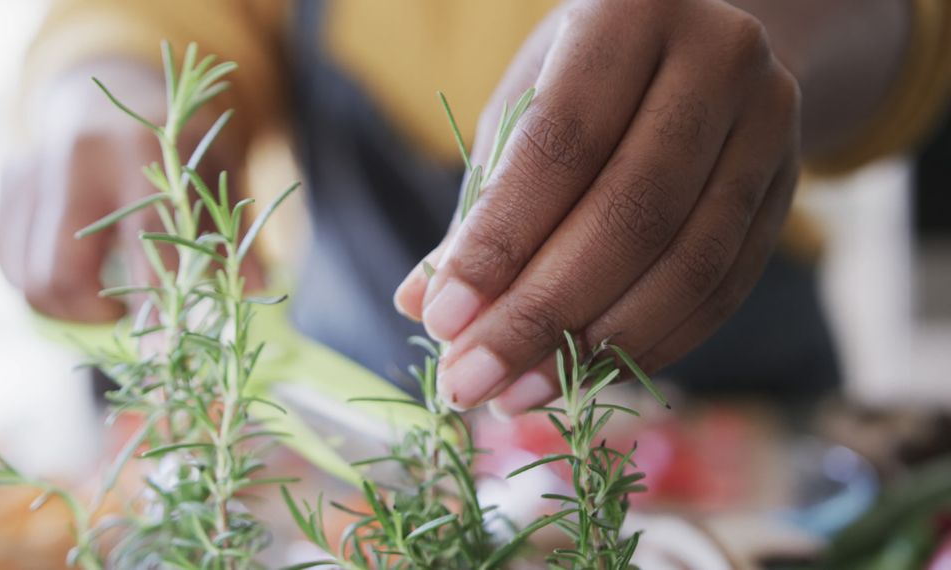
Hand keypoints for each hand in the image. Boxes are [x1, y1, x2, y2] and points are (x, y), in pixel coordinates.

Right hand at [0, 61, 257, 321]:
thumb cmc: (176, 146)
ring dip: (65, 306)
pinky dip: (39, 284)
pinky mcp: (7, 183)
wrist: (111, 90)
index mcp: (140, 151)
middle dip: (91, 314)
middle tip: (123, 314)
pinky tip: (75, 276)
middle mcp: (76, 158)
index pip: (141, 246)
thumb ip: (234, 233)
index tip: (164, 359)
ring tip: (103, 295)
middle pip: (58, 273)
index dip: (152, 308)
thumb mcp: (217, 176)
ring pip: (26, 277)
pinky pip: (8, 261)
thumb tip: (255, 290)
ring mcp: (31, 169)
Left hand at [394, 0, 800, 414]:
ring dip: (595, 348)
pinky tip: (585, 375)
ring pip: (688, 264)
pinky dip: (650, 345)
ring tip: (518, 394)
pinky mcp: (792, 186)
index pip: (560, 146)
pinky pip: (725, 289)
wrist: (705, 46)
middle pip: (629, 215)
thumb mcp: (522, 111)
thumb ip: (480, 204)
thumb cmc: (588, 80)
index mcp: (631, 13)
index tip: (442, 322)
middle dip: (539, 316)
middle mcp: (718, 58)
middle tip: (471, 383)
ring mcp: (770, 123)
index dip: (500, 243)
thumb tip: (419, 301)